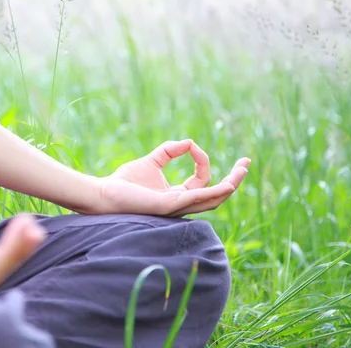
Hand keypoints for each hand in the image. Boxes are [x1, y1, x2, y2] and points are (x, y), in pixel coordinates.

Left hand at [95, 140, 249, 216]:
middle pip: (216, 195)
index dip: (202, 162)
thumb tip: (189, 142)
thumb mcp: (152, 161)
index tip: (193, 146)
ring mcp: (176, 207)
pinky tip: (224, 184)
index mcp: (177, 195)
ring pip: (211, 201)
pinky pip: (194, 199)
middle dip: (233, 180)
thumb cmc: (123, 182)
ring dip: (229, 186)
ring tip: (242, 171)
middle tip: (246, 163)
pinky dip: (210, 192)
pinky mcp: (167, 206)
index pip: (202, 181)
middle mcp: (180, 204)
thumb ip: (169, 151)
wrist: (104, 193)